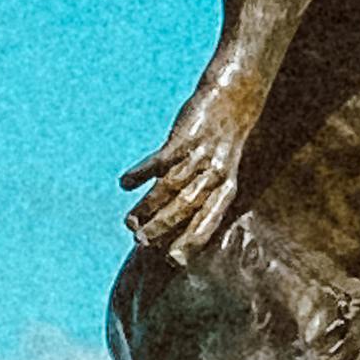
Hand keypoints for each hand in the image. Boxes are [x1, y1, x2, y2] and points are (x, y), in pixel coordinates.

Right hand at [121, 92, 248, 250]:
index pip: (210, 220)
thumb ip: (199, 198)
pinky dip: (142, 172)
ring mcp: (201, 154)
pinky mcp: (186, 136)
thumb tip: (169, 229)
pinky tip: (125, 183)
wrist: (233, 98)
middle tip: (140, 243)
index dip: (192, 240)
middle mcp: (216, 174)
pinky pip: (160, 159)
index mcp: (226, 189)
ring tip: (129, 222)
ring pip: (171, 186)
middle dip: (163, 227)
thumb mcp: (220, 172)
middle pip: (186, 207)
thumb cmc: (221, 145)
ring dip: (148, 206)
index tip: (173, 261)